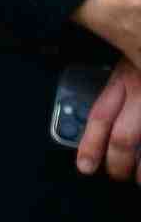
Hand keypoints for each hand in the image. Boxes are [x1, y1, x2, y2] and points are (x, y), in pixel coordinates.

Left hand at [79, 63, 140, 182]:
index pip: (101, 116)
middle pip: (125, 139)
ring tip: (140, 181)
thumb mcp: (129, 56)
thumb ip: (121, 78)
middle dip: (118, 165)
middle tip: (118, 175)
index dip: (90, 145)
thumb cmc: (139, 41)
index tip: (85, 167)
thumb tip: (104, 117)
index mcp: (129, 77)